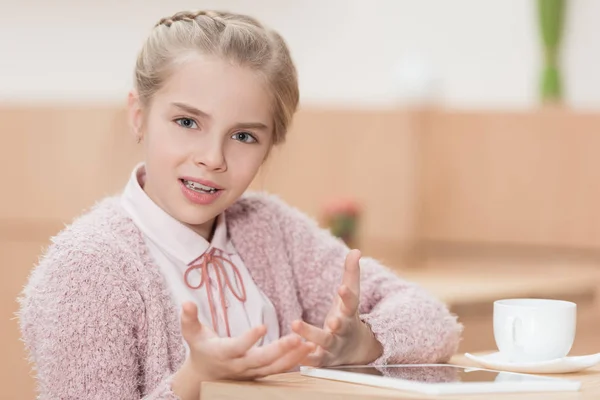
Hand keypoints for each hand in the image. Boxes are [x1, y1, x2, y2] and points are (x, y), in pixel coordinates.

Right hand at [180, 301, 313, 380]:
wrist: (205, 376)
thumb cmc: (201, 349)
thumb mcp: (191, 334)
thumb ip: (189, 319)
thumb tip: (186, 303)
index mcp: (224, 353)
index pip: (238, 347)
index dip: (250, 338)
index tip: (263, 326)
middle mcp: (240, 365)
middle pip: (262, 360)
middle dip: (280, 349)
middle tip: (296, 337)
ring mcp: (252, 372)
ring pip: (275, 367)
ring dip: (293, 356)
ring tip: (308, 343)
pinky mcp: (261, 373)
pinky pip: (280, 369)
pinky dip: (294, 361)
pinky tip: (308, 349)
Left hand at [292, 249, 382, 366]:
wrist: (355, 350)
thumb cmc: (347, 317)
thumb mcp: (350, 296)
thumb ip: (351, 274)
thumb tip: (356, 250)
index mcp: (350, 314)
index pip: (351, 303)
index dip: (347, 295)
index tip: (342, 288)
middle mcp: (344, 330)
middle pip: (340, 326)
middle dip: (337, 323)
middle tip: (332, 320)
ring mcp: (334, 347)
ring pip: (323, 342)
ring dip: (310, 334)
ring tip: (295, 323)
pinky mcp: (322, 359)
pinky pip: (311, 359)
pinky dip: (303, 356)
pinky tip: (291, 348)